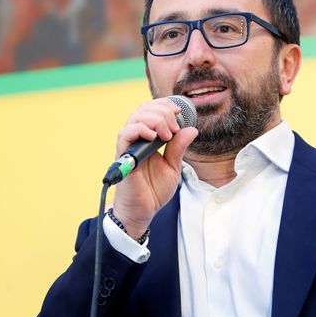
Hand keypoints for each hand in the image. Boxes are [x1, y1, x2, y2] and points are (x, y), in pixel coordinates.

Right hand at [111, 98, 198, 238]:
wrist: (143, 211)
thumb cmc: (154, 190)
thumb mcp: (173, 166)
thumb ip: (179, 148)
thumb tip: (192, 129)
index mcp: (148, 138)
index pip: (151, 110)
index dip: (165, 105)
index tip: (180, 111)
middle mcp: (136, 139)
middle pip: (144, 109)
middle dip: (163, 112)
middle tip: (174, 128)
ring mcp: (129, 146)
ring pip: (136, 117)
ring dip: (155, 119)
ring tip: (167, 134)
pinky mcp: (123, 156)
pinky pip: (126, 134)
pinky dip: (140, 129)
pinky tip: (154, 137)